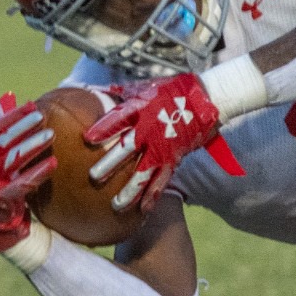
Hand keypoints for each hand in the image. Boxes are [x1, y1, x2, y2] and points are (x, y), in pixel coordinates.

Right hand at [0, 92, 56, 251]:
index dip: (12, 116)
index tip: (32, 105)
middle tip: (43, 116)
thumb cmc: (4, 181)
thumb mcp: (3, 155)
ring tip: (52, 135)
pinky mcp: (1, 200)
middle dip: (23, 128)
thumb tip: (7, 96)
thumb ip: (5, 130)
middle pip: (3, 141)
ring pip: (12, 160)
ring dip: (32, 146)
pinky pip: (22, 184)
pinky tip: (54, 164)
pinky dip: (38, 173)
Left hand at [85, 73, 222, 212]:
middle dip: (110, 163)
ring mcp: (163, 147)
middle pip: (127, 148)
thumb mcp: (147, 86)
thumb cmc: (175, 90)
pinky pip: (163, 179)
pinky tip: (144, 209)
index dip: (103, 129)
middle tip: (94, 177)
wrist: (208, 99)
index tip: (88, 138)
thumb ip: (121, 91)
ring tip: (117, 205)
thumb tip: (94, 91)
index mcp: (142, 110)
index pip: (119, 119)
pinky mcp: (174, 158)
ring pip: (144, 171)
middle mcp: (151, 130)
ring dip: (131, 189)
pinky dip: (153, 194)